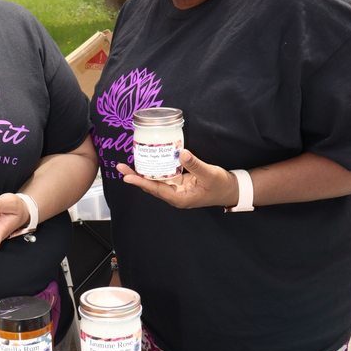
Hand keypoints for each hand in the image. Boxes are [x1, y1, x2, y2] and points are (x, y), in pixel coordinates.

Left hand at [116, 150, 238, 208]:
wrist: (230, 189)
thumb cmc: (221, 186)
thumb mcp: (210, 174)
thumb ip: (195, 164)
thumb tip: (182, 153)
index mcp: (180, 198)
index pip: (156, 189)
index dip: (141, 182)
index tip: (127, 177)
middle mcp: (174, 194)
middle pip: (150, 186)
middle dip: (135, 176)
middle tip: (120, 167)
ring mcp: (175, 188)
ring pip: (155, 180)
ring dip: (141, 172)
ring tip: (126, 165)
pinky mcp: (178, 181)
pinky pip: (163, 174)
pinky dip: (154, 168)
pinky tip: (146, 160)